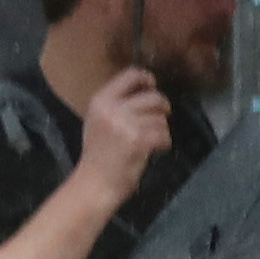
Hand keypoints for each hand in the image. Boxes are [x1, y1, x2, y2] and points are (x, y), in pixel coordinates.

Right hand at [73, 66, 174, 203]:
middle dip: (162, 108)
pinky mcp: (139, 140)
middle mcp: (111, 109)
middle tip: (158, 119)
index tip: (152, 87)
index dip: (147, 79)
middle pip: (153, 96)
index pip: (131, 75)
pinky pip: (164, 134)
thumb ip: (117, 103)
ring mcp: (125, 124)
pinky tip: (154, 150)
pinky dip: (164, 143)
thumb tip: (147, 87)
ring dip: (161, 129)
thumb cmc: (98, 154)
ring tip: (150, 140)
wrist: (95, 183)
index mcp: (100, 101)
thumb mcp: (99, 120)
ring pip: (160, 117)